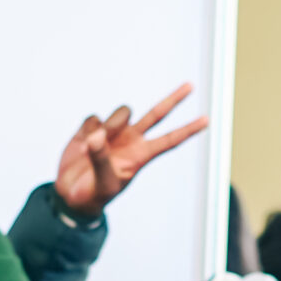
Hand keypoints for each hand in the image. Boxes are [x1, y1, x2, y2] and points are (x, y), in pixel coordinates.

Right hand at [54, 86, 208, 219]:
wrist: (72, 195)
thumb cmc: (94, 194)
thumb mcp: (103, 182)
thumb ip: (101, 159)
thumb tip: (97, 135)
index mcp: (141, 155)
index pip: (170, 140)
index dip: (188, 130)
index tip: (208, 120)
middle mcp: (132, 140)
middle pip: (157, 115)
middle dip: (173, 100)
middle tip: (192, 86)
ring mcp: (113, 133)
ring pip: (123, 112)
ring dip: (112, 124)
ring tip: (95, 145)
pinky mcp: (92, 128)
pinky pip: (93, 118)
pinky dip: (87, 130)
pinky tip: (82, 145)